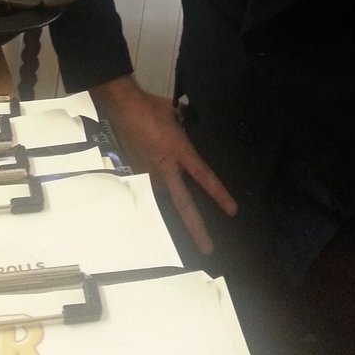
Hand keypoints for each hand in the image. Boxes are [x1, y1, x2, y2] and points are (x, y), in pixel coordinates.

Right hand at [90, 75, 236, 254]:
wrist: (121, 106)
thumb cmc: (150, 106)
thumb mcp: (174, 112)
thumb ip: (184, 120)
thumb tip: (188, 116)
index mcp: (179, 151)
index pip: (204, 176)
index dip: (219, 194)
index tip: (232, 211)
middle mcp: (165, 167)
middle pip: (183, 204)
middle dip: (196, 228)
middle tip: (207, 249)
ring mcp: (149, 171)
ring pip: (165, 189)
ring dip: (170, 187)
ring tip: (165, 173)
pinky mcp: (136, 170)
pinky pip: (151, 177)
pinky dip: (155, 172)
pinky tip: (150, 157)